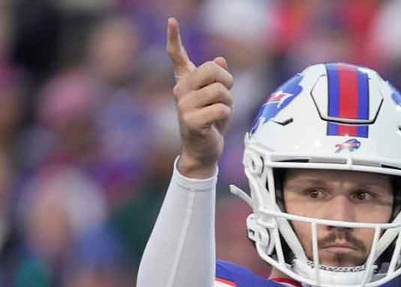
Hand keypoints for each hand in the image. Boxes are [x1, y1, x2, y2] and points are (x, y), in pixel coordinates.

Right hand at [167, 18, 232, 178]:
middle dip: (227, 82)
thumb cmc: (211, 123)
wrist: (203, 152)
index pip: (176, 56)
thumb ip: (217, 80)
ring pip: (220, 91)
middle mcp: (180, 90)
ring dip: (228, 103)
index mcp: (185, 82)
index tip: (172, 20)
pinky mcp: (190, 120)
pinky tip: (216, 125)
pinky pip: (221, 108)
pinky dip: (226, 116)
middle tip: (225, 96)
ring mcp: (183, 105)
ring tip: (220, 114)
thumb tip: (220, 60)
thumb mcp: (218, 98)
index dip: (174, 38)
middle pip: (212, 70)